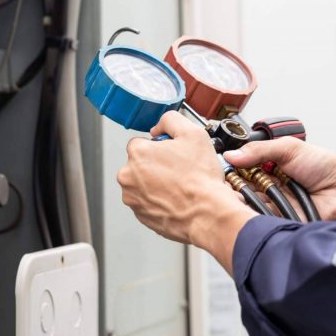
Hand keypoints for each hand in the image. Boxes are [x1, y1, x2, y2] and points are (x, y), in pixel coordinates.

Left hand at [117, 111, 256, 273]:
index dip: (160, 147)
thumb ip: (171, 120)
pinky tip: (176, 199)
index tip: (174, 154)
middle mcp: (128, 176)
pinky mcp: (140, 215)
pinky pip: (148, 202)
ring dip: (157, 183)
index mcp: (137, 153)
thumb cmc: (200, 179)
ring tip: (179, 186)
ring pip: (143, 184)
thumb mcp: (193, 133)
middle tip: (179, 170)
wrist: (207, 214)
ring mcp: (132, 198)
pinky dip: (159, 200)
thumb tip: (159, 126)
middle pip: (141, 164)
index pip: (142, 142)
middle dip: (157, 165)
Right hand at [224, 138, 335, 223]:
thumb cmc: (327, 167)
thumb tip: (232, 155)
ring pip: (248, 203)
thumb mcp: (290, 149)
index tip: (221, 168)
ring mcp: (274, 203)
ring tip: (237, 195)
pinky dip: (254, 214)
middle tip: (227, 183)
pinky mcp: (279, 220)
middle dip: (234, 185)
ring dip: (242, 200)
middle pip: (242, 187)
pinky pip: (261, 218)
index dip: (232, 168)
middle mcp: (270, 185)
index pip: (243, 167)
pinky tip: (248, 208)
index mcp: (271, 165)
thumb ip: (259, 150)